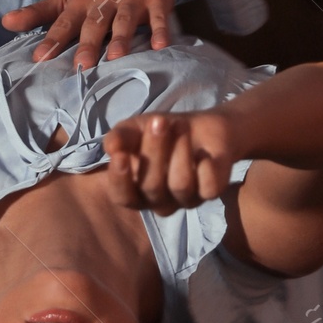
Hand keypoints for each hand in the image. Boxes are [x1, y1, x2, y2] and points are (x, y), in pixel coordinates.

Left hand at [2, 0, 190, 68]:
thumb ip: (39, 12)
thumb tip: (5, 22)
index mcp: (82, 2)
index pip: (64, 23)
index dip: (52, 40)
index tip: (39, 58)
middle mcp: (105, 1)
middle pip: (95, 24)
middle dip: (88, 43)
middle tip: (80, 66)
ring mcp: (132, 0)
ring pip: (125, 21)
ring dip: (122, 38)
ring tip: (116, 58)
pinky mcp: (156, 1)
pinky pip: (160, 18)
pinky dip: (162, 31)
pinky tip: (163, 47)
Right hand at [102, 109, 237, 213]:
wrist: (201, 125)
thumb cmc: (161, 132)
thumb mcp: (135, 129)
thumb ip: (119, 138)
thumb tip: (111, 146)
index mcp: (136, 191)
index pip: (122, 196)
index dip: (120, 180)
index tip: (120, 156)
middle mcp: (160, 201)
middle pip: (152, 187)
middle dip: (154, 151)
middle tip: (159, 120)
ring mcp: (187, 199)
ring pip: (180, 185)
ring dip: (180, 150)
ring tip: (181, 124)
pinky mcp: (211, 192)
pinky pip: (208, 187)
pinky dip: (205, 167)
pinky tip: (203, 152)